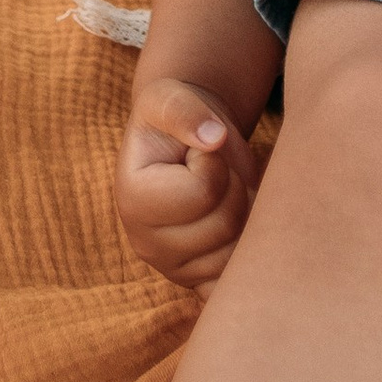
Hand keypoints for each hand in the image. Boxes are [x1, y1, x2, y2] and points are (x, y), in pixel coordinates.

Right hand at [116, 75, 260, 292]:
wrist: (186, 143)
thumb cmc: (178, 118)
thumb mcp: (171, 98)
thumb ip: (187, 112)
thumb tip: (214, 138)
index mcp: (132, 201)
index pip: (203, 191)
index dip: (215, 162)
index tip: (202, 150)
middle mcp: (147, 245)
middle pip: (226, 223)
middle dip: (236, 186)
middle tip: (219, 170)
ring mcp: (174, 270)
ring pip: (239, 250)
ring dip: (247, 212)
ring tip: (226, 191)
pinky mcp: (198, 283)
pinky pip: (236, 278)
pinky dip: (248, 251)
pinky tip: (238, 224)